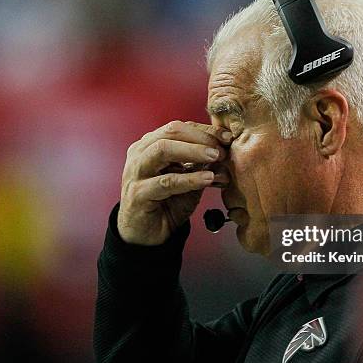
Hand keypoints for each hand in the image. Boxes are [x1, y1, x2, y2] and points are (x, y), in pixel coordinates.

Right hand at [117, 121, 231, 244]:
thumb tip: (226, 151)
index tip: (227, 137)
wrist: (148, 235)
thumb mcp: (189, 180)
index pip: (179, 128)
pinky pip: (166, 182)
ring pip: (163, 150)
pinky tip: (207, 178)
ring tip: (216, 157)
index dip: (205, 130)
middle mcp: (140, 154)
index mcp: (150, 145)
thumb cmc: (167, 203)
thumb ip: (203, 165)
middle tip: (221, 148)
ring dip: (193, 151)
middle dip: (200, 138)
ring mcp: (136, 172)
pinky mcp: (138, 193)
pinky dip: (189, 179)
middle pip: (170, 133)